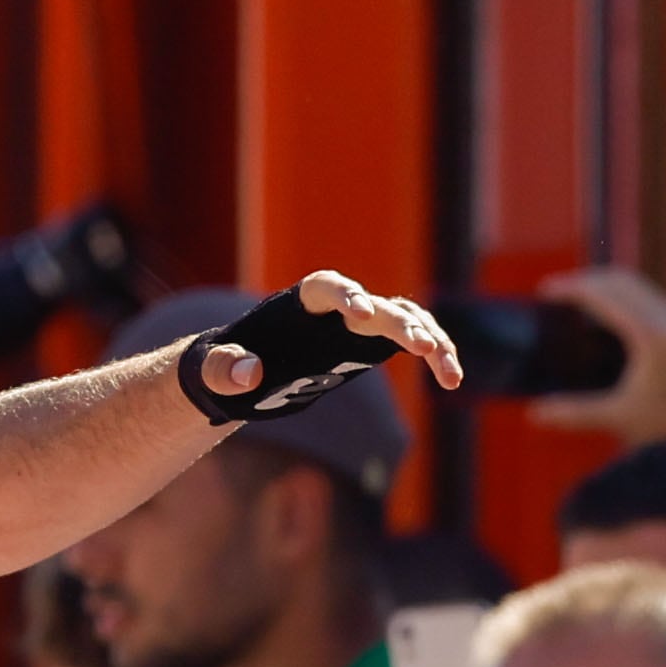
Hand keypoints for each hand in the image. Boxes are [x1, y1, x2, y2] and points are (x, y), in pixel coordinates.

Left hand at [192, 271, 461, 402]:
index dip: (346, 294)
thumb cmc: (223, 367)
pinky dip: (436, 356)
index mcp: (296, 305)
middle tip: (421, 346)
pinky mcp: (373, 345)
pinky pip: (415, 342)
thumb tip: (249, 372)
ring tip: (448, 371)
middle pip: (375, 304)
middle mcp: (335, 307)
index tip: (363, 312)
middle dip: (398, 322)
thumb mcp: (213, 371)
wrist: (240, 374)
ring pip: (406, 319)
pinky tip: (452, 380)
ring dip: (431, 339)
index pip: (325, 287)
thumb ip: (224, 368)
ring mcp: (360, 324)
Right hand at [528, 267, 665, 442]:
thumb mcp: (621, 419)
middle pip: (619, 280)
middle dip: (583, 280)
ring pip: (635, 283)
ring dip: (602, 285)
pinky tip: (605, 313)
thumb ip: (575, 414)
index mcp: (652, 334)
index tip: (543, 291)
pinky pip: (646, 294)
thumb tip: (533, 414)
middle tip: (552, 293)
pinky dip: (619, 294)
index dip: (570, 288)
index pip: (604, 295)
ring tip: (574, 299)